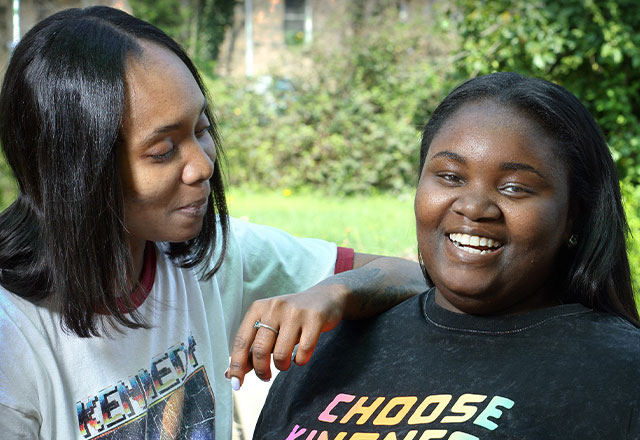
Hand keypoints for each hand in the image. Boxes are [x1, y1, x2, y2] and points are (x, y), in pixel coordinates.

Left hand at [226, 285, 346, 388]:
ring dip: (282, 366)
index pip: (241, 341)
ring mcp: (295, 312)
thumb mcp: (269, 326)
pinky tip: (300, 357)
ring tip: (285, 363)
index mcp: (258, 308)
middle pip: (259, 350)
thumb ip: (250, 348)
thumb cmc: (291, 317)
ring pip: (281, 354)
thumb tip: (231, 374)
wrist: (324, 298)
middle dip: (261, 370)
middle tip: (265, 376)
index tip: (236, 384)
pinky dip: (300, 361)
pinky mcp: (314, 318)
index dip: (237, 365)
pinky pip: (303, 351)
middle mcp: (274, 307)